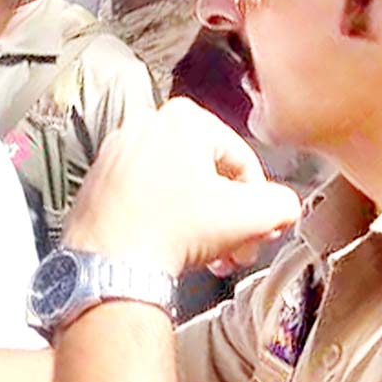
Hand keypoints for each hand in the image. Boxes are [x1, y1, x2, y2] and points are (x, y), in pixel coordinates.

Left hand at [63, 98, 300, 275]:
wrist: (111, 263)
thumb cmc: (172, 230)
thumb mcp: (248, 217)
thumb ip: (282, 204)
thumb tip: (284, 206)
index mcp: (183, 118)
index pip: (242, 158)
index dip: (258, 200)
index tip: (260, 227)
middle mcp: (145, 124)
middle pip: (207, 172)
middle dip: (228, 215)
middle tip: (238, 247)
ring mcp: (116, 150)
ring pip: (176, 185)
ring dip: (199, 220)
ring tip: (208, 255)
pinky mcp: (97, 179)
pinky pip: (144, 194)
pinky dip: (164, 217)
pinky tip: (172, 248)